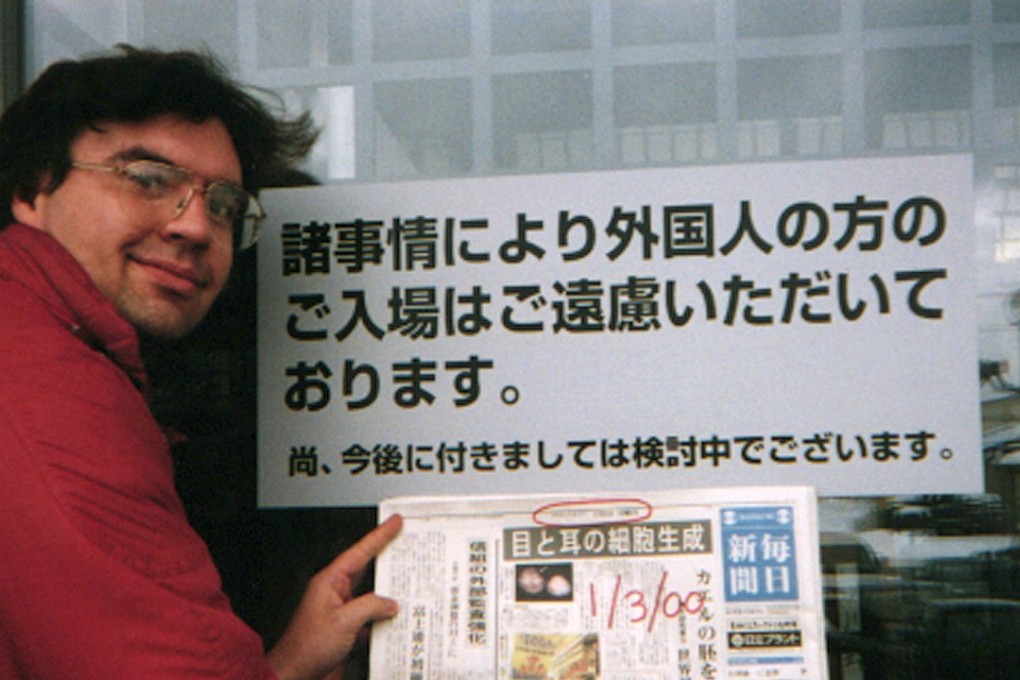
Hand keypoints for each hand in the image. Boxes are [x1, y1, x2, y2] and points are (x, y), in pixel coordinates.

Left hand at [266, 514, 402, 679]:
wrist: (296, 675)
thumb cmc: (306, 647)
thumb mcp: (344, 621)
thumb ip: (371, 606)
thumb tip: (389, 603)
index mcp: (330, 582)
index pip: (360, 552)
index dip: (380, 536)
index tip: (394, 522)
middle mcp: (335, 594)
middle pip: (367, 570)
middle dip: (387, 559)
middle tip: (406, 545)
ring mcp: (341, 612)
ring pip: (371, 596)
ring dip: (388, 594)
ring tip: (408, 584)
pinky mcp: (345, 631)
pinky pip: (370, 618)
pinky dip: (383, 619)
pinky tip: (395, 620)